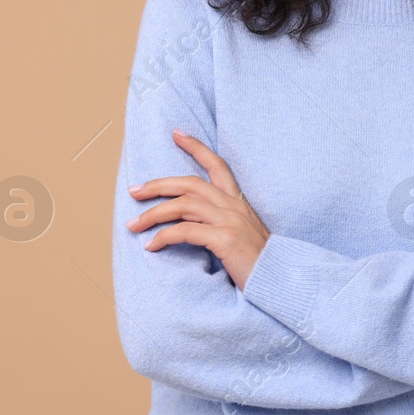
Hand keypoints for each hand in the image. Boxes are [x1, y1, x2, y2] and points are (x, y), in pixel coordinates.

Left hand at [126, 129, 271, 288]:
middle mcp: (235, 206)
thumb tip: (191, 223)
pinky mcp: (225, 239)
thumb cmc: (257, 263)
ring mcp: (231, 221)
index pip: (218, 166)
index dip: (197, 147)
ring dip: (153, 213)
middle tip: (134, 191)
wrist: (279, 280)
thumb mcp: (241, 235)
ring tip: (134, 225)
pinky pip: (186, 231)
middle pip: (190, 183)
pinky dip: (164, 236)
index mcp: (239, 203)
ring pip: (183, 205)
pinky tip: (152, 246)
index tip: (177, 134)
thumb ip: (222, 223)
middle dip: (158, 185)